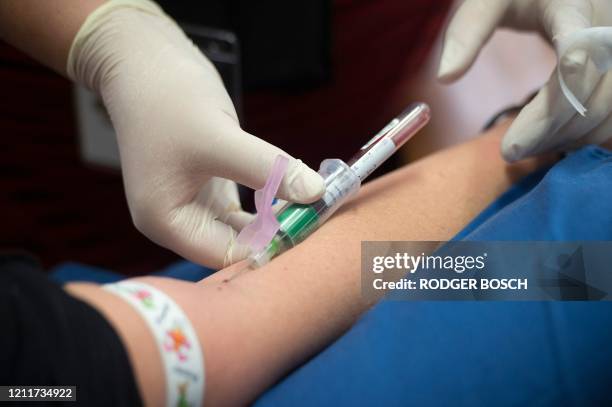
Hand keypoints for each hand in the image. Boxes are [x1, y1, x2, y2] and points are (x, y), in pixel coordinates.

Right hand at [67, 0, 324, 268]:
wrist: (143, 59)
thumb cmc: (169, 99)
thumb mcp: (220, 139)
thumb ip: (268, 169)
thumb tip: (317, 194)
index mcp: (166, 221)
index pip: (225, 255)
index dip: (266, 248)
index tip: (309, 231)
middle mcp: (177, 220)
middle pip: (235, 245)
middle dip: (275, 235)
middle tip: (319, 220)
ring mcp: (193, 203)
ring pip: (243, 226)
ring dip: (276, 218)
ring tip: (315, 208)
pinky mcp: (208, 185)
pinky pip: (245, 206)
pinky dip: (269, 201)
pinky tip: (295, 193)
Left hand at [438, 0, 611, 160]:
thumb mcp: (486, 2)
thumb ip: (466, 35)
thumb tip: (445, 77)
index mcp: (572, 4)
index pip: (579, 46)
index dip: (564, 88)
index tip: (524, 133)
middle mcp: (604, 26)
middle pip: (591, 90)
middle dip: (551, 128)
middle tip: (510, 153)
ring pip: (608, 105)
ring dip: (569, 135)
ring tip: (525, 149)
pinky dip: (585, 131)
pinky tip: (551, 141)